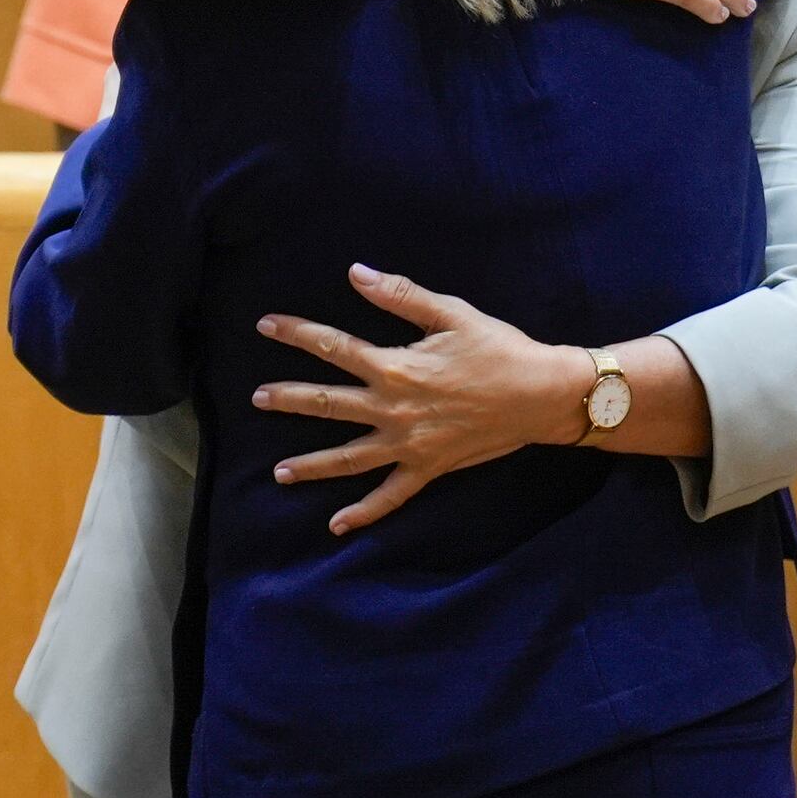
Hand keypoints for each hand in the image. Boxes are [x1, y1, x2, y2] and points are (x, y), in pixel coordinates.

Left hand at [252, 267, 581, 535]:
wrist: (540, 395)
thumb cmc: (498, 348)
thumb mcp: (450, 313)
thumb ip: (399, 295)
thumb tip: (355, 272)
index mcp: (395, 367)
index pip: (334, 347)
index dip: (297, 334)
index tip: (266, 326)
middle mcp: (393, 409)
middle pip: (329, 404)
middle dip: (289, 400)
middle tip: (256, 398)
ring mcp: (408, 445)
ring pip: (349, 458)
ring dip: (312, 465)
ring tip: (278, 473)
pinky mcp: (428, 468)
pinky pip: (390, 496)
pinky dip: (364, 513)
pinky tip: (338, 525)